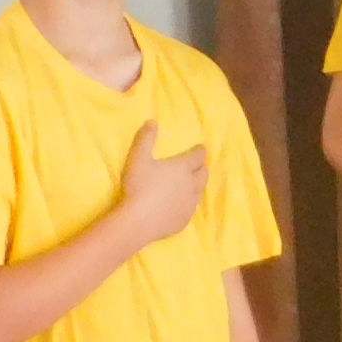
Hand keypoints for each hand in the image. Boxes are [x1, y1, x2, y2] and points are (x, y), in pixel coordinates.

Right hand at [111, 121, 209, 248]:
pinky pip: (192, 208)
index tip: (201, 148)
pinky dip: (190, 203)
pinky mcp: (185, 219)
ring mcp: (190, 203)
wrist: (139, 220)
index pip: (197, 156)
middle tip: (199, 165)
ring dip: (198, 185)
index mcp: (182, 168)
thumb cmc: (138, 186)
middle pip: (203, 173)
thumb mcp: (138, 158)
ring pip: (200, 191)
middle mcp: (192, 184)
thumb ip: (145, 139)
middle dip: (202, 167)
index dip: (200, 151)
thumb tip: (152, 122)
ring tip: (194, 183)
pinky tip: (184, 204)